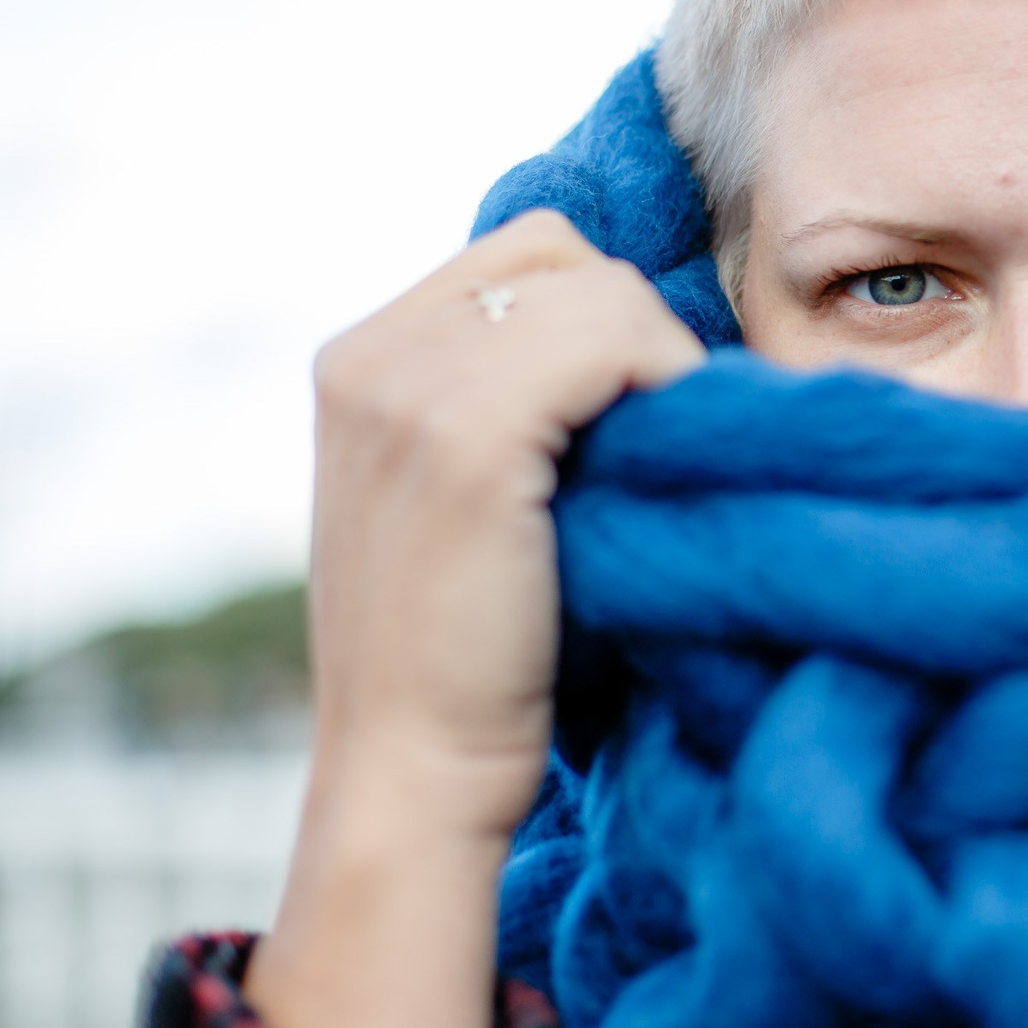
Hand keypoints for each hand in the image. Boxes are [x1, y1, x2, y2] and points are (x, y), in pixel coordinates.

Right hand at [246, 211, 703, 1027]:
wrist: (418, 772)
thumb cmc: (479, 652)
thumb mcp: (472, 496)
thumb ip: (514, 399)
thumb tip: (637, 328)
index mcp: (361, 360)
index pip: (527, 254)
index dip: (603, 319)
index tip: (631, 417)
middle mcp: (367, 356)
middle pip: (564, 256)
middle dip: (633, 333)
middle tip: (656, 444)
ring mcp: (406, 389)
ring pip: (601, 290)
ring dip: (659, 363)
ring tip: (660, 464)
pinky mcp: (465, 435)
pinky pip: (612, 336)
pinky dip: (664, 383)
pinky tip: (665, 462)